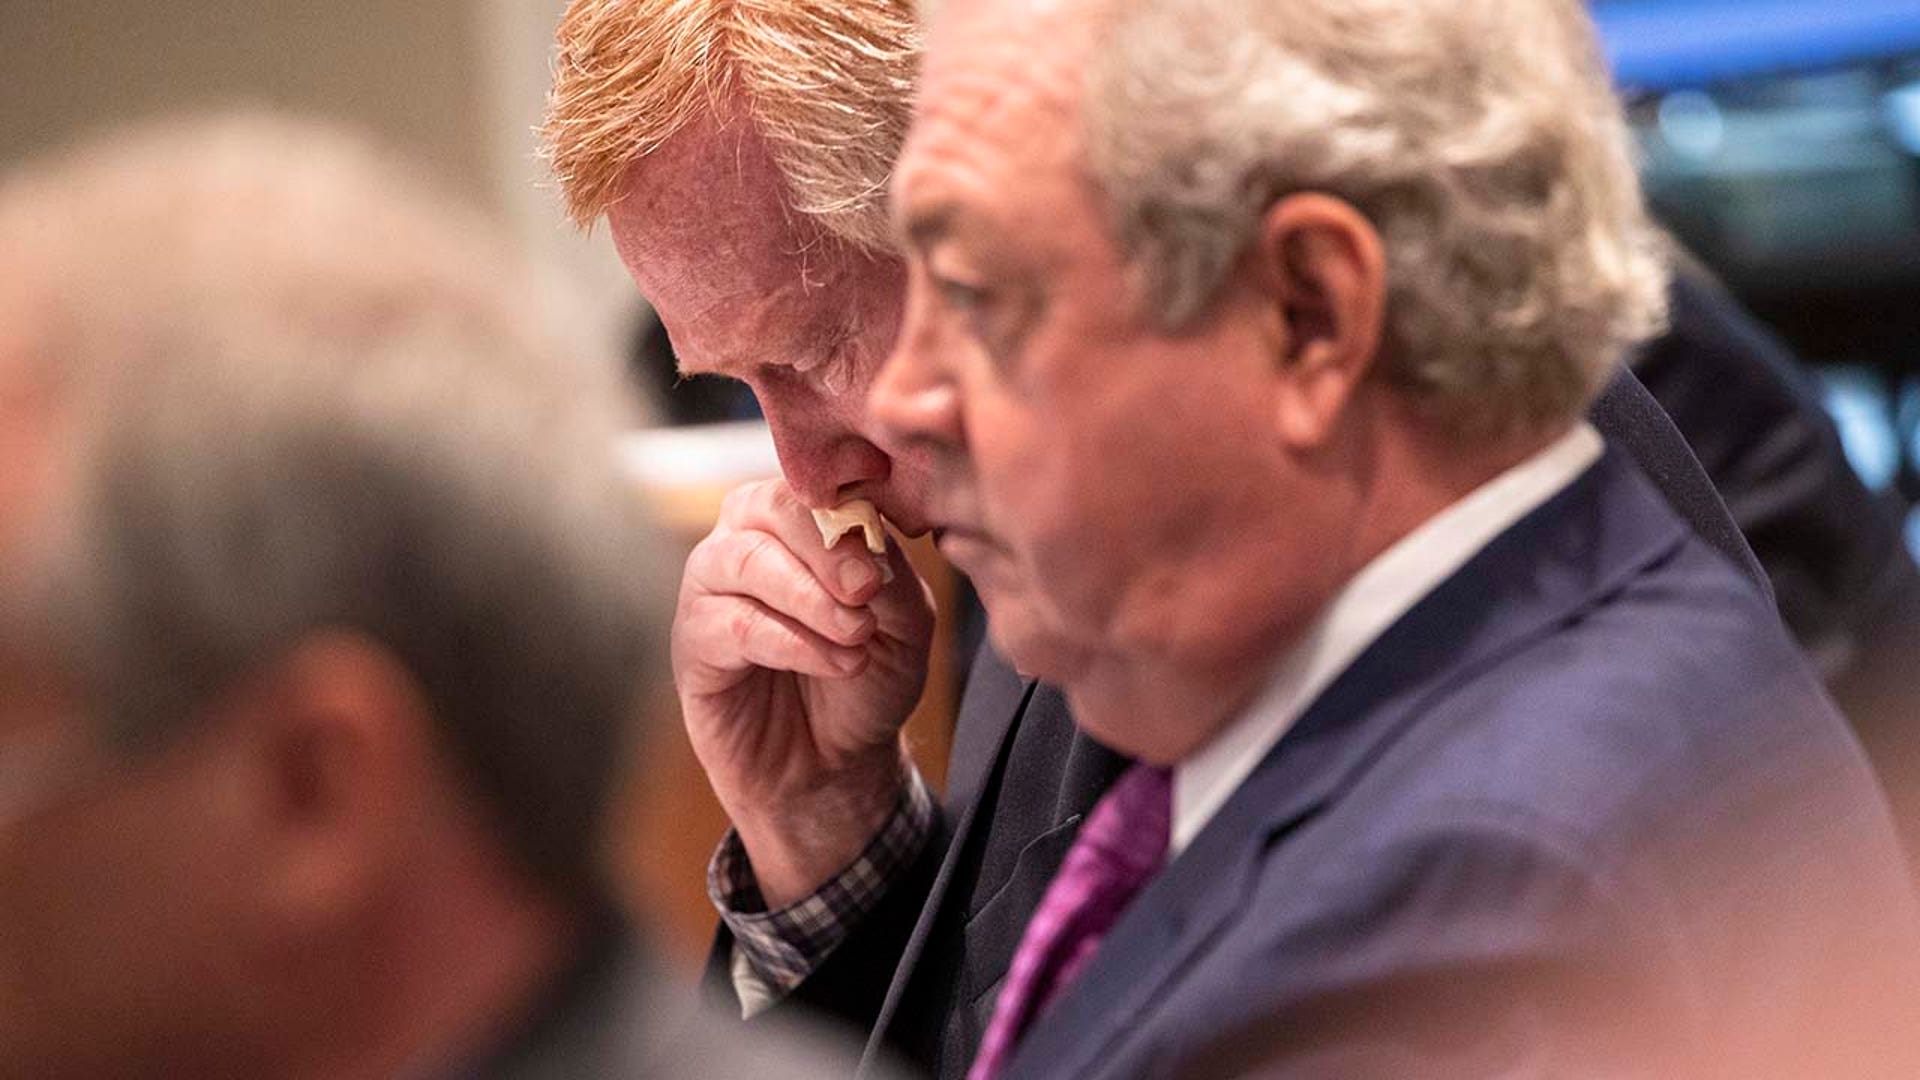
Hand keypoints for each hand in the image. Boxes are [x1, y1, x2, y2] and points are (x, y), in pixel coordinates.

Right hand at [673, 479, 934, 905]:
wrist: (835, 763)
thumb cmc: (868, 679)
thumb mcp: (904, 625)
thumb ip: (889, 576)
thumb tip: (862, 542)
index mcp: (798, 519)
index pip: (811, 484)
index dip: (846, 517)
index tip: (880, 571)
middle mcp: (746, 538)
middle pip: (768, 506)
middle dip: (824, 551)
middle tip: (866, 595)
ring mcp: (712, 587)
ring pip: (745, 560)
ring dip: (809, 599)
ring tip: (857, 637)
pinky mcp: (693, 641)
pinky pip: (730, 623)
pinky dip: (791, 642)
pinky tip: (835, 663)